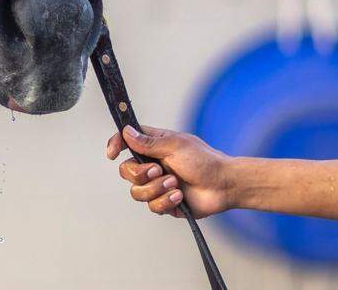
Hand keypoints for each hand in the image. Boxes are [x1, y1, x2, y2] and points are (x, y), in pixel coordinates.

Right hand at [106, 124, 231, 217]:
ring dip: (155, 188)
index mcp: (153, 147)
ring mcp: (157, 186)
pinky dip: (166, 201)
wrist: (224, 185)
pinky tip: (179, 196)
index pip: (126, 142)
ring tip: (174, 184)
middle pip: (126, 171)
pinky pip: (152, 206)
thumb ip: (148, 142)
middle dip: (140, 173)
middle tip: (158, 170)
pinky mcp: (165, 203)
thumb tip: (126, 132)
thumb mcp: (175, 145)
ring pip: (136, 192)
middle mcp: (152, 166)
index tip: (113, 153)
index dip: (115, 145)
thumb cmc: (205, 160)